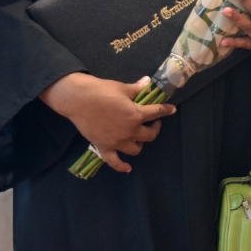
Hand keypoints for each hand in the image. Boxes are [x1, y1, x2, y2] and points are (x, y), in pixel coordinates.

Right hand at [39, 73, 174, 173]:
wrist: (78, 100)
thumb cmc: (101, 91)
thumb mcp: (122, 88)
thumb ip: (137, 89)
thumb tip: (148, 82)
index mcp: (136, 115)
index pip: (156, 113)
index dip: (166, 110)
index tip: (172, 110)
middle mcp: (129, 131)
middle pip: (149, 136)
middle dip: (154, 129)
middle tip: (152, 122)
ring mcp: (117, 142)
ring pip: (136, 149)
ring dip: (140, 143)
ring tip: (139, 137)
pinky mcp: (104, 147)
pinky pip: (114, 162)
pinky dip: (121, 166)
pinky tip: (127, 168)